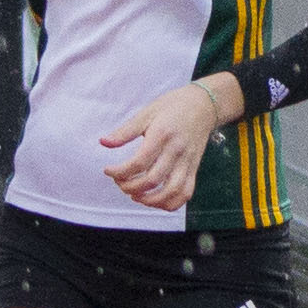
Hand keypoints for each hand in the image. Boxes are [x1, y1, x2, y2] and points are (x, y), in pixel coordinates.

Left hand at [99, 78, 239, 211]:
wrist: (204, 104)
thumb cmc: (173, 107)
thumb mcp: (147, 113)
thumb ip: (125, 131)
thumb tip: (103, 142)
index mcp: (162, 135)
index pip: (139, 162)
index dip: (120, 171)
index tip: (108, 170)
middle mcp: (176, 151)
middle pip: (153, 180)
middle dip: (130, 187)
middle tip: (120, 183)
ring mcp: (187, 162)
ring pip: (171, 191)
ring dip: (150, 200)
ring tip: (136, 195)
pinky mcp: (194, 168)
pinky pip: (185, 193)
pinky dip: (170, 203)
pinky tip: (156, 200)